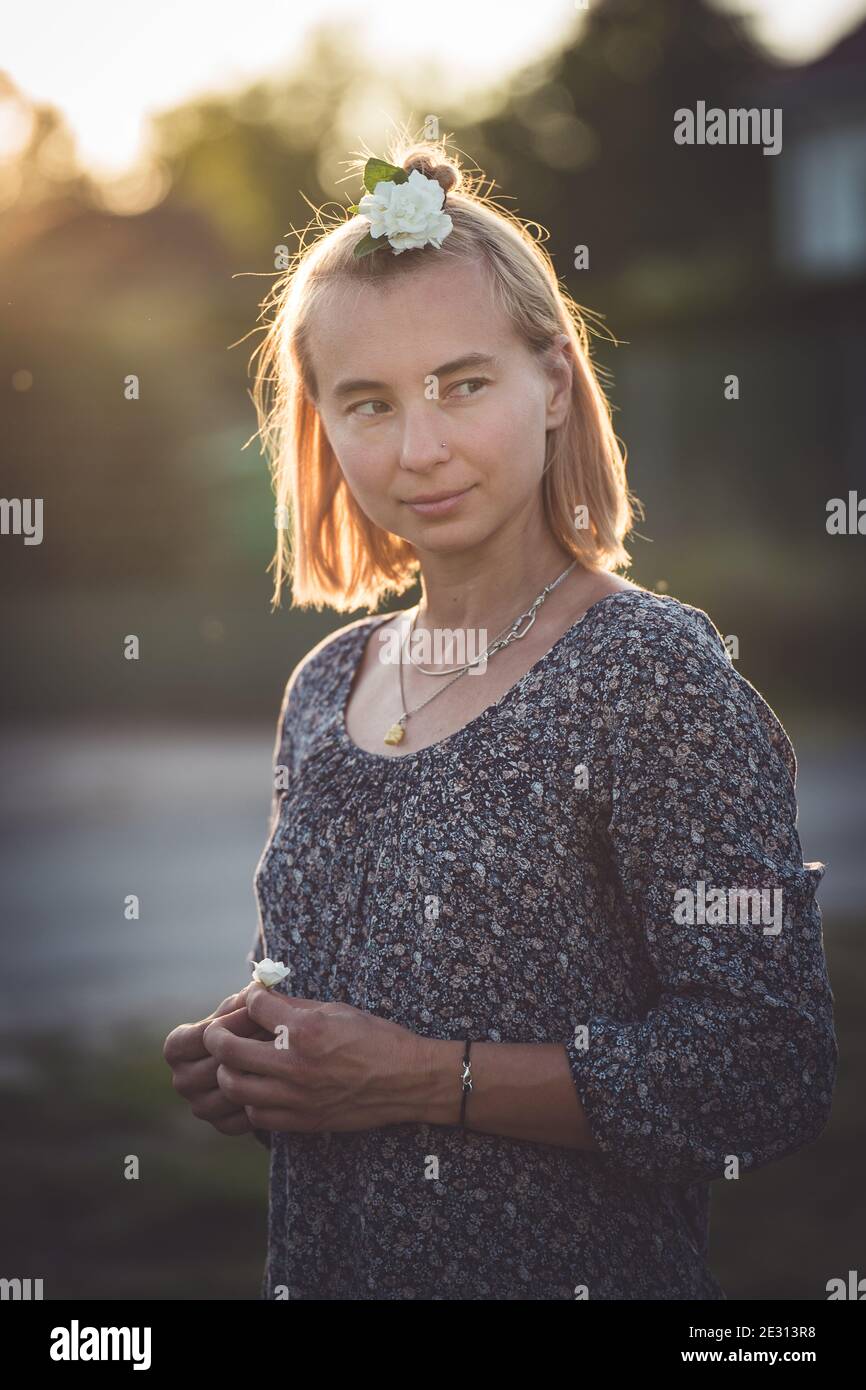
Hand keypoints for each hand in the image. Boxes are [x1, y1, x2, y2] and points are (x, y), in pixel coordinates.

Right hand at [163, 986, 271, 1135]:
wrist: (256, 1057)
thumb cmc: (245, 1024)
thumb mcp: (240, 1008)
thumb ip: (244, 1001)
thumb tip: (257, 993)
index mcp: (176, 1048)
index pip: (200, 1037)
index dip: (231, 1024)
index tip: (257, 1013)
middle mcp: (181, 1079)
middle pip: (216, 1065)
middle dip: (248, 1048)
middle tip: (277, 1035)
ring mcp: (199, 1106)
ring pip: (231, 1092)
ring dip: (259, 1073)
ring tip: (282, 1055)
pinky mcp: (221, 1125)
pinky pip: (242, 1117)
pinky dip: (263, 1099)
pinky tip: (280, 1082)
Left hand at [201, 984, 429, 1134]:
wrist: (407, 1080)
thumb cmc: (376, 1038)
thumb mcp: (336, 1010)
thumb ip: (296, 1005)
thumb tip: (263, 996)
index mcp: (305, 1028)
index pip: (253, 1005)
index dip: (250, 996)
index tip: (253, 998)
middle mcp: (295, 1063)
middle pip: (228, 1049)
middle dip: (218, 1035)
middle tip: (219, 1031)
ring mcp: (296, 1096)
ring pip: (234, 1086)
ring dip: (229, 1070)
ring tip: (235, 1063)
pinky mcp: (302, 1121)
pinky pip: (256, 1115)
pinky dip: (250, 1100)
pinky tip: (259, 1089)